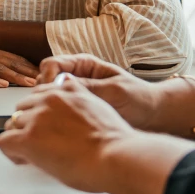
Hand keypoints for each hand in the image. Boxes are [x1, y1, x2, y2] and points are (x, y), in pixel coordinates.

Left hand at [0, 78, 137, 192]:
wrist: (115, 156)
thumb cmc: (114, 142)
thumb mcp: (99, 108)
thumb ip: (80, 103)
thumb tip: (73, 112)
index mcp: (68, 90)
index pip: (40, 94)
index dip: (40, 112)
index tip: (44, 125)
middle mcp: (49, 99)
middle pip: (23, 108)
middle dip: (28, 125)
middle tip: (39, 143)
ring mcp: (37, 118)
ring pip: (13, 124)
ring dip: (21, 138)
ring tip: (33, 154)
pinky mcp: (28, 138)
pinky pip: (4, 141)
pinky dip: (11, 152)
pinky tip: (24, 160)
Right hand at [39, 54, 166, 130]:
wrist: (151, 117)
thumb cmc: (138, 98)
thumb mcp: (114, 90)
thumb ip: (90, 86)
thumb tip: (63, 83)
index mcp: (84, 65)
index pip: (52, 64)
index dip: (47, 77)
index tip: (49, 93)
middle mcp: (75, 78)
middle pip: (44, 81)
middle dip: (42, 94)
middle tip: (46, 110)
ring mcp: (74, 96)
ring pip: (47, 98)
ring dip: (46, 108)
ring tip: (51, 121)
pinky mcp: (75, 112)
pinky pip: (56, 113)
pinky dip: (53, 119)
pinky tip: (57, 129)